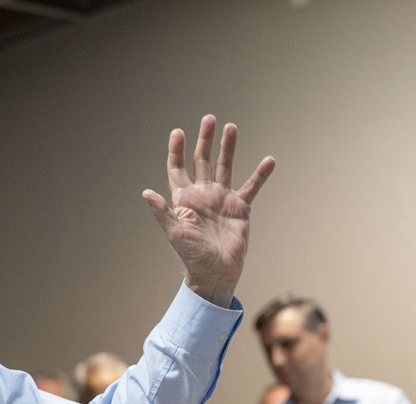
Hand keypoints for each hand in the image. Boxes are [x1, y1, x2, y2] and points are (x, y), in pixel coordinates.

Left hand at [142, 116, 274, 305]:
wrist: (215, 273)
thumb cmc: (191, 256)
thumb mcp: (174, 233)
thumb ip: (162, 212)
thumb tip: (146, 192)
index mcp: (184, 199)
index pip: (178, 169)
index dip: (177, 151)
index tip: (178, 132)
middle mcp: (203, 195)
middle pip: (203, 161)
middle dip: (205, 140)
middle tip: (209, 119)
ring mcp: (222, 199)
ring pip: (226, 167)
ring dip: (229, 148)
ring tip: (231, 127)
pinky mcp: (240, 207)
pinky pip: (251, 187)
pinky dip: (260, 174)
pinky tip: (269, 161)